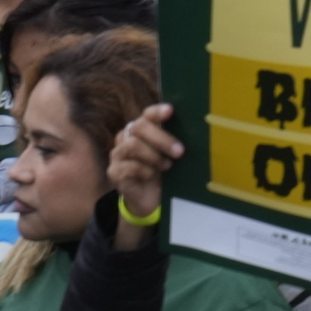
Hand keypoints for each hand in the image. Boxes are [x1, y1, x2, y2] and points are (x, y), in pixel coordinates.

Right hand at [106, 102, 183, 248]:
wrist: (152, 198)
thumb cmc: (166, 170)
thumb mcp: (173, 154)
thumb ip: (177, 140)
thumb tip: (196, 129)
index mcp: (143, 128)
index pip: (147, 114)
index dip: (157, 112)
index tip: (171, 111)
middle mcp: (127, 137)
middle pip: (139, 127)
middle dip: (161, 138)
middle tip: (180, 152)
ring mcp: (118, 154)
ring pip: (132, 145)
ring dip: (154, 156)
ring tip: (167, 166)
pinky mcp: (114, 171)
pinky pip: (127, 166)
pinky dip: (144, 170)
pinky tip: (153, 175)